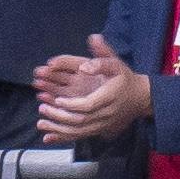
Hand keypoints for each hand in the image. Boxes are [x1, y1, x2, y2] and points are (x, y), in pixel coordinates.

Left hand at [35, 35, 151, 143]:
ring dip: (58, 129)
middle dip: (59, 116)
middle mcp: (105, 113)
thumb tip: (92, 41)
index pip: (89, 105)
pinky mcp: (97, 129)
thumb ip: (102, 54)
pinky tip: (48, 137)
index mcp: (109, 96)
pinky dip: (62, 137)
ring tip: (41, 122)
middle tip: (42, 108)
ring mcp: (101, 124)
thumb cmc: (124, 78)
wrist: (138, 97)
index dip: (71, 105)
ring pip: (78, 131)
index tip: (57, 100)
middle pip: (81, 120)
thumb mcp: (116, 62)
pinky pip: (79, 136)